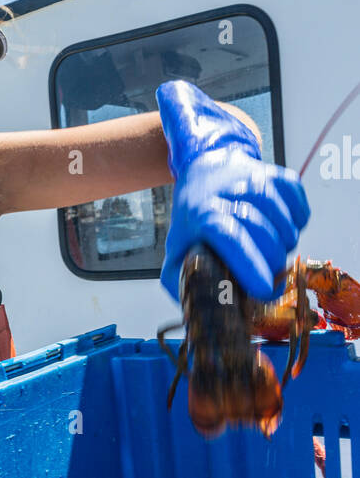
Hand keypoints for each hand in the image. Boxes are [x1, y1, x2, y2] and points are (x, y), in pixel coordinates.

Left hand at [157, 80, 308, 301]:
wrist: (206, 170)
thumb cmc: (195, 218)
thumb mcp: (177, 248)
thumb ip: (181, 281)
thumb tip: (200, 307)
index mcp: (202, 214)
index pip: (230, 238)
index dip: (250, 265)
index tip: (264, 290)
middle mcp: (229, 192)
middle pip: (263, 234)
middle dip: (271, 264)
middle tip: (268, 277)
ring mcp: (256, 179)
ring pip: (285, 223)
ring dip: (285, 245)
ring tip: (270, 250)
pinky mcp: (278, 176)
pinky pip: (300, 208)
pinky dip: (297, 225)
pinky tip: (281, 228)